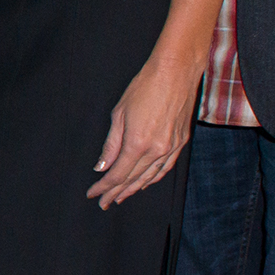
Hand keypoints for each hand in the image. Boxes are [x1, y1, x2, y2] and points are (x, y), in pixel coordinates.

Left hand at [92, 56, 196, 208]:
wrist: (176, 72)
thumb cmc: (144, 87)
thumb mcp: (119, 114)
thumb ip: (111, 145)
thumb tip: (102, 167)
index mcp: (138, 143)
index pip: (118, 174)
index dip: (104, 186)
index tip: (93, 193)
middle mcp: (157, 150)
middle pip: (133, 179)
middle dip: (116, 192)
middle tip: (104, 202)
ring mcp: (171, 147)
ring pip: (150, 177)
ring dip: (134, 189)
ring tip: (120, 197)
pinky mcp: (181, 142)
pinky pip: (165, 168)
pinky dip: (153, 178)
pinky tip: (144, 183)